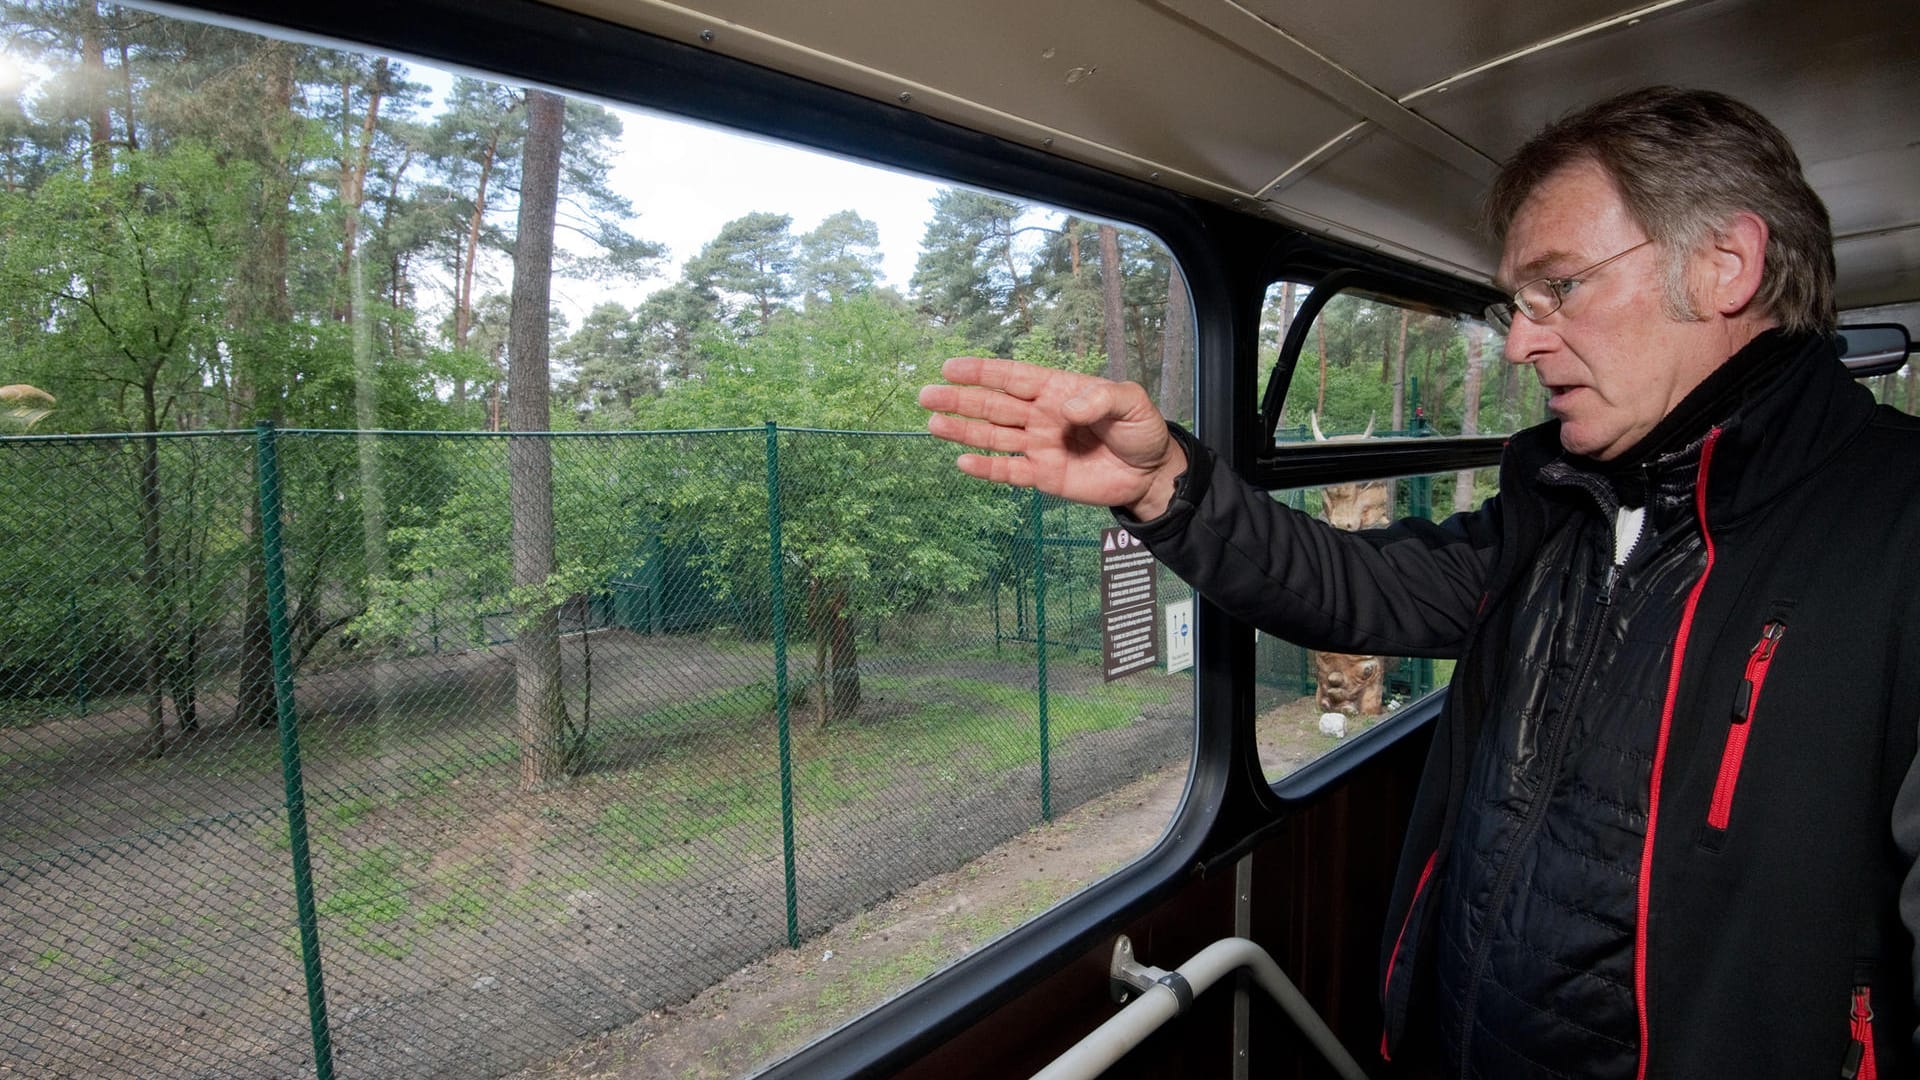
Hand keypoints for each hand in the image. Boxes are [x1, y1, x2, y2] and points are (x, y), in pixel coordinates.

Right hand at [918, 357, 1187, 519]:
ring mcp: (1039, 447)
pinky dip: (986, 469)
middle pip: (993, 406)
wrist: (1150, 474)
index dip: (982, 372)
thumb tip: (1064, 409)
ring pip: (994, 437)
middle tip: (926, 396)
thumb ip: (1100, 400)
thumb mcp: (1130, 403)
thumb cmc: (1140, 431)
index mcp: (1057, 391)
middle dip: (960, 400)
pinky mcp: (1043, 476)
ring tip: (933, 425)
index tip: (951, 368)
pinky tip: (963, 462)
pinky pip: (1009, 471)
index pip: (1013, 378)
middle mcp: (1041, 416)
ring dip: (963, 431)